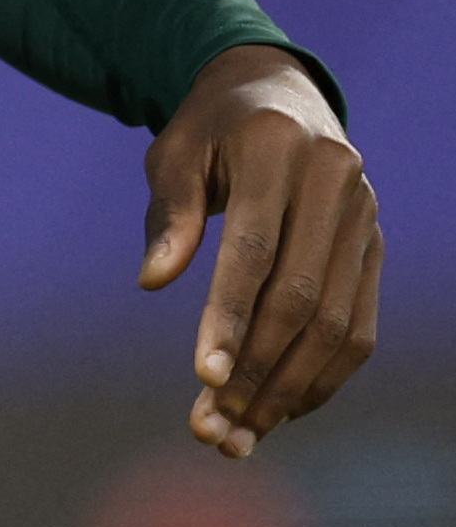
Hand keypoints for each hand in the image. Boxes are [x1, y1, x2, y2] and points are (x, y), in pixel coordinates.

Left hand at [139, 44, 378, 456]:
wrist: (276, 92)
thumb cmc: (210, 128)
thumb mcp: (175, 152)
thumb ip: (169, 214)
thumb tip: (152, 281)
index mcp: (276, 149)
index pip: (255, 250)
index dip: (229, 316)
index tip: (200, 376)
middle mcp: (335, 182)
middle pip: (301, 299)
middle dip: (256, 370)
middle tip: (212, 427)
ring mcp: (364, 218)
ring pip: (337, 324)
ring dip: (289, 388)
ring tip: (240, 434)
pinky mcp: (375, 249)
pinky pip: (360, 327)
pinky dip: (323, 375)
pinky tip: (281, 409)